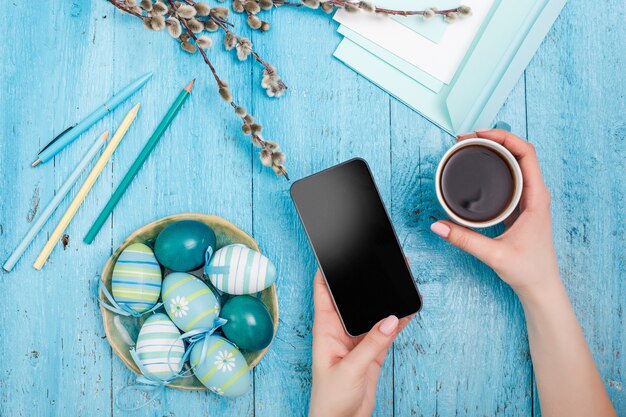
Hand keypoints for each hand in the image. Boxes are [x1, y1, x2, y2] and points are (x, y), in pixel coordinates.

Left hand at [309, 270, 411, 416]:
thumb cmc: (331, 398)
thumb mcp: (351, 368)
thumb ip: (372, 343)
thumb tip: (390, 319)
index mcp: (325, 328)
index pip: (323, 292)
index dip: (327, 271)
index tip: (336, 251)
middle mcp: (340, 330)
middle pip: (352, 298)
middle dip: (362, 281)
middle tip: (377, 262)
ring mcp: (357, 340)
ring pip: (372, 313)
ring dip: (383, 300)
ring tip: (398, 280)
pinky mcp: (372, 351)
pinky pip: (386, 330)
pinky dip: (397, 320)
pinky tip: (408, 308)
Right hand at [430, 129, 559, 298]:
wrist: (540, 286)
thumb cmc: (528, 270)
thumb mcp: (493, 255)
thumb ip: (464, 240)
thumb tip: (437, 225)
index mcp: (536, 198)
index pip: (526, 154)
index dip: (504, 138)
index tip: (480, 134)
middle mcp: (535, 194)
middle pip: (519, 153)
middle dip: (494, 139)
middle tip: (467, 138)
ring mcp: (528, 199)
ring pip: (515, 163)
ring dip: (495, 151)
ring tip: (471, 146)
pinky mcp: (520, 206)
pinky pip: (511, 177)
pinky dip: (495, 166)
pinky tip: (480, 167)